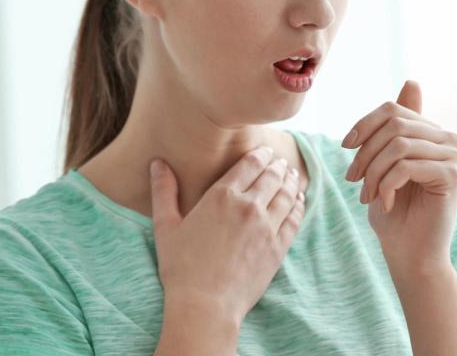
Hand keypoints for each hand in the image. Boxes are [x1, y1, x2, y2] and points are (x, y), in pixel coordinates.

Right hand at [149, 146, 305, 323]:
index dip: (260, 154)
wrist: (205, 306)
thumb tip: (157, 163)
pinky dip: (299, 205)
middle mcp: (248, 206)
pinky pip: (294, 219)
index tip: (265, 151)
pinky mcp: (278, 247)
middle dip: (277, 165)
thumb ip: (164, 191)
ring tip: (292, 175)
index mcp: (221, 196)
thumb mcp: (165, 227)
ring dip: (291, 181)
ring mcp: (267, 227)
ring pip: (286, 194)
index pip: (249, 164)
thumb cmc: (181, 268)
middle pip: (271, 176)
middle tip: (280, 161)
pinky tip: (299, 200)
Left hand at [343, 80, 456, 271]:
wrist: (411, 254)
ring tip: (368, 195)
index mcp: (433, 132)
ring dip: (374, 172)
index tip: (346, 148)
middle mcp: (450, 139)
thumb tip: (413, 80)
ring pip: (397, 145)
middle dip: (365, 153)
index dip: (364, 125)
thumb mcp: (387, 163)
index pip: (393, 109)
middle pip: (394, 125)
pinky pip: (406, 165)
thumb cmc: (396, 211)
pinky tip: (386, 203)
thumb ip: (397, 128)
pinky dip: (387, 185)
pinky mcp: (453, 175)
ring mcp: (455, 156)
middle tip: (353, 180)